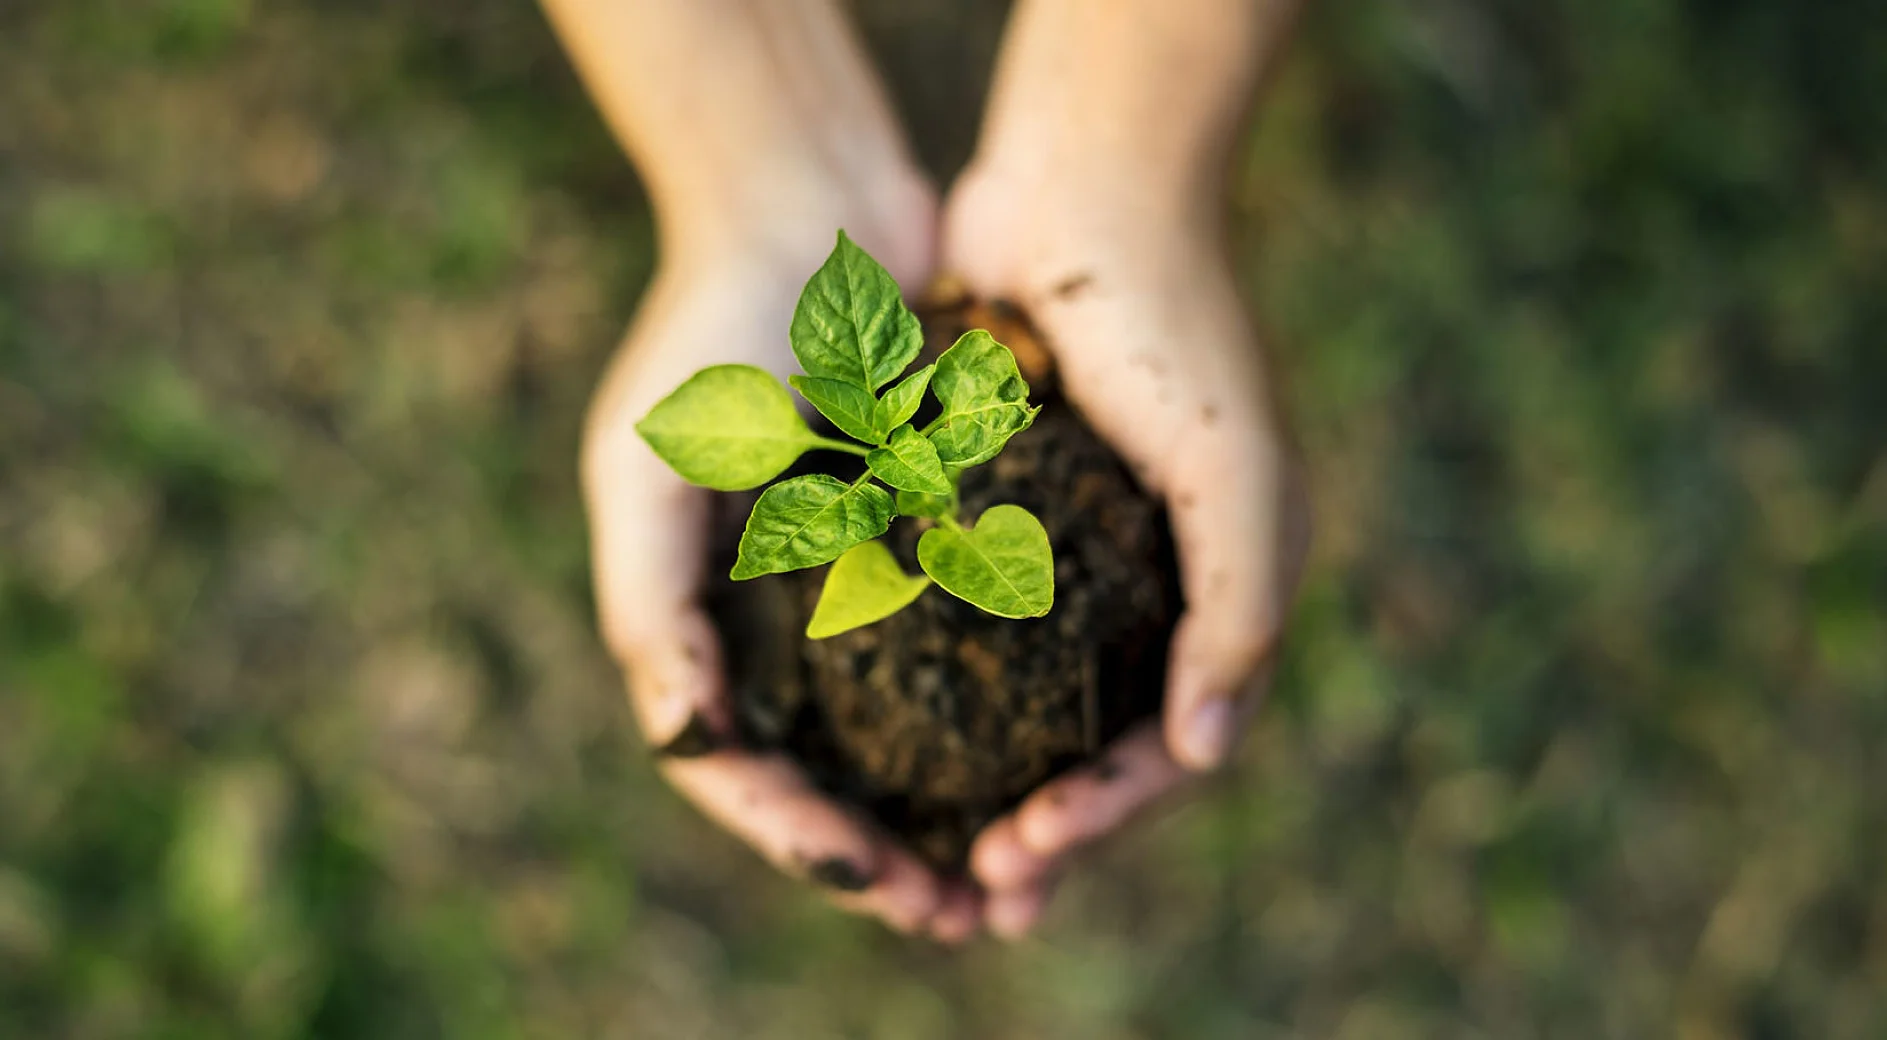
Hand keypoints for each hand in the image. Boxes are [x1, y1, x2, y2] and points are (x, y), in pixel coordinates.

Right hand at [579, 183, 983, 940]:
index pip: (740, 767)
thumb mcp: (649, 467)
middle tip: (965, 916)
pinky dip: (1001, 713)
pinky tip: (1055, 757)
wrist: (809, 210)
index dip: (803, 840)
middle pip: (831, 775)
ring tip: (1018, 870)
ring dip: (955, 810)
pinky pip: (970, 649)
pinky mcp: (934, 540)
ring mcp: (858, 585)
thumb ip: (651, 607)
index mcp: (702, 622)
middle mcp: (779, 619)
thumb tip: (687, 739)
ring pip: (908, 734)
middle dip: (889, 857)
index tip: (879, 880)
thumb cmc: (712, 333)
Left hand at [940, 166, 1312, 937]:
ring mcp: (1076, 558)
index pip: (1168, 747)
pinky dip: (945, 693)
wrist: (1088, 190)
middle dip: (1046, 831)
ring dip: (991, 785)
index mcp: (1218, 593)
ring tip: (937, 855)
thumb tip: (1206, 752)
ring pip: (1031, 708)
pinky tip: (892, 740)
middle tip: (978, 899)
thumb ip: (1239, 612)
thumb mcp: (1236, 474)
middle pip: (1098, 747)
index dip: (1103, 816)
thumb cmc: (1175, 329)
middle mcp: (1151, 589)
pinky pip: (977, 631)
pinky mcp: (1004, 517)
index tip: (1024, 858)